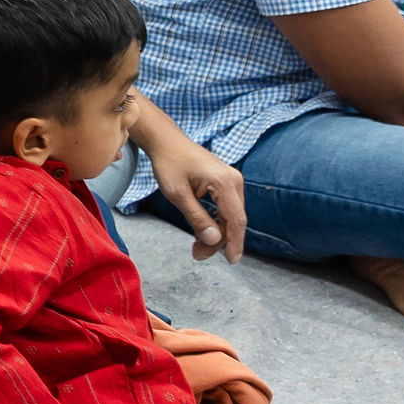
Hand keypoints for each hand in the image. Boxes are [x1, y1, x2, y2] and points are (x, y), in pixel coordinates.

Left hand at [152, 133, 248, 261]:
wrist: (167, 142)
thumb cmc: (169, 164)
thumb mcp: (178, 194)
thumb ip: (197, 218)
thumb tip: (214, 240)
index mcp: (225, 182)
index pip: (236, 219)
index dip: (235, 242)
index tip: (232, 261)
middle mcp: (234, 180)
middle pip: (234, 220)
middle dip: (219, 240)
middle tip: (197, 255)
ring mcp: (232, 180)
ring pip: (230, 215)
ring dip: (216, 232)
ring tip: (196, 247)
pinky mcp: (226, 182)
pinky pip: (225, 207)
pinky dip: (215, 221)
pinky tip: (202, 231)